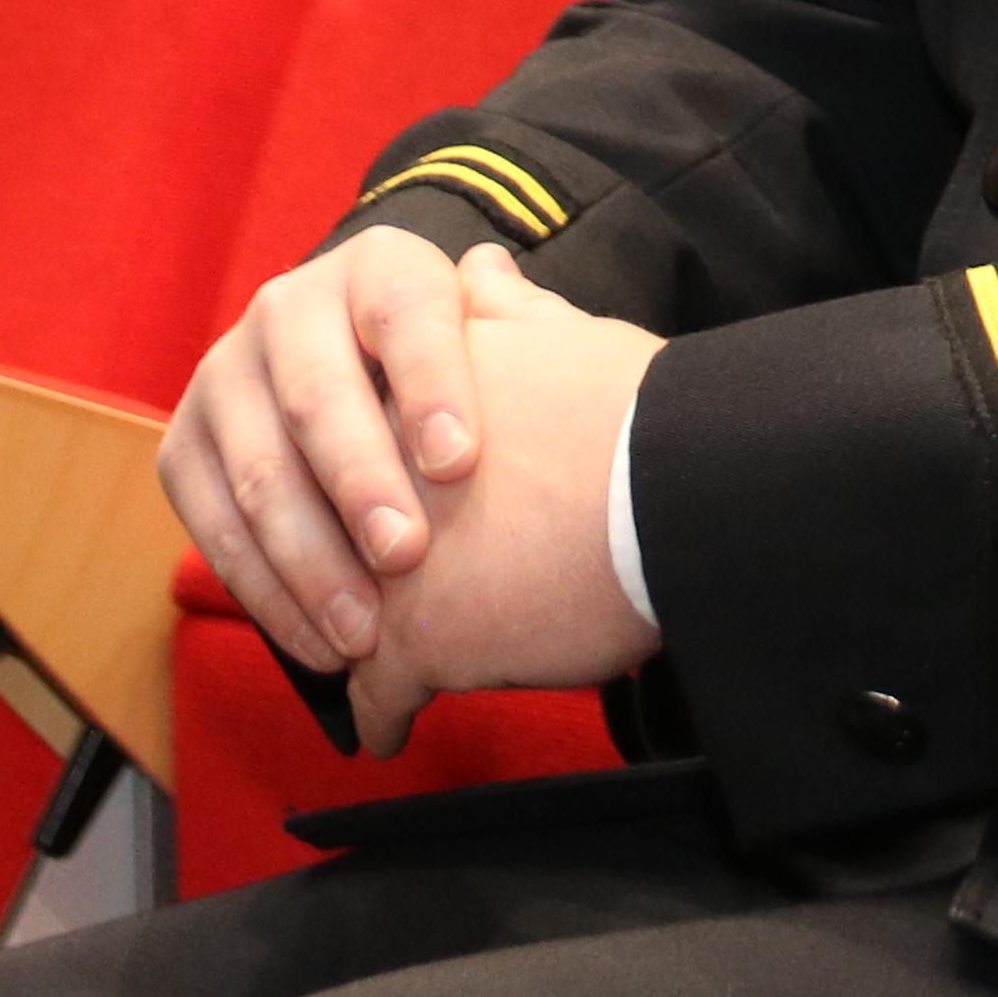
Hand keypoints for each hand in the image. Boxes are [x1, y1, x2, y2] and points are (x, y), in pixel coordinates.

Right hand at [164, 224, 486, 675]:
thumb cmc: (462, 371)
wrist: (370, 381)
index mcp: (377, 266)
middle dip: (361, 484)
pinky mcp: (184, 448)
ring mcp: (225, 376)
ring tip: (366, 631)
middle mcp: (288, 307)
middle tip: (408, 557)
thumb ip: (514, 321)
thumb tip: (498, 277)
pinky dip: (267, 593)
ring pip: (259, 471)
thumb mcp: (495, 333)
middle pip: (318, 396)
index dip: (431, 385)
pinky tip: (319, 642)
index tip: (461, 462)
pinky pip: (213, 526)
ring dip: (311, 560)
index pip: (405, 314)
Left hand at [331, 248, 660, 756]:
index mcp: (403, 393)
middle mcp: (372, 474)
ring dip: (342, 649)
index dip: (345, 485)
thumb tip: (481, 267)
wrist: (676, 491)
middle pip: (321, 533)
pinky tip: (389, 730)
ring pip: (331, 619)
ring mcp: (381, 562)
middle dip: (322, 574)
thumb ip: (509, 310)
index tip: (365, 514)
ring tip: (354, 674)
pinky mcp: (409, 642)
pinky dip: (381, 716)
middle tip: (339, 607)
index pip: (342, 440)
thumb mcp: (568, 339)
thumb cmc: (639, 416)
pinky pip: (372, 697)